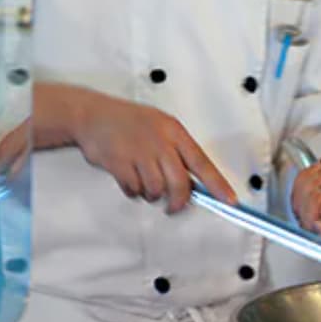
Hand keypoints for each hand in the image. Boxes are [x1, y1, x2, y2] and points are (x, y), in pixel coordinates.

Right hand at [62, 86, 234, 210]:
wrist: (90, 114)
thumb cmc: (129, 122)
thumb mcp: (161, 127)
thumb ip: (178, 153)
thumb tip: (195, 184)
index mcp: (174, 132)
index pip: (202, 163)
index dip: (218, 185)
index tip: (229, 201)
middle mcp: (159, 142)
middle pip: (180, 184)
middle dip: (178, 201)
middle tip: (173, 207)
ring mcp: (139, 152)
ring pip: (156, 190)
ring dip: (151, 194)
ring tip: (143, 181)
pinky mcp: (119, 162)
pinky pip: (134, 189)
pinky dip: (133, 191)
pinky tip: (128, 178)